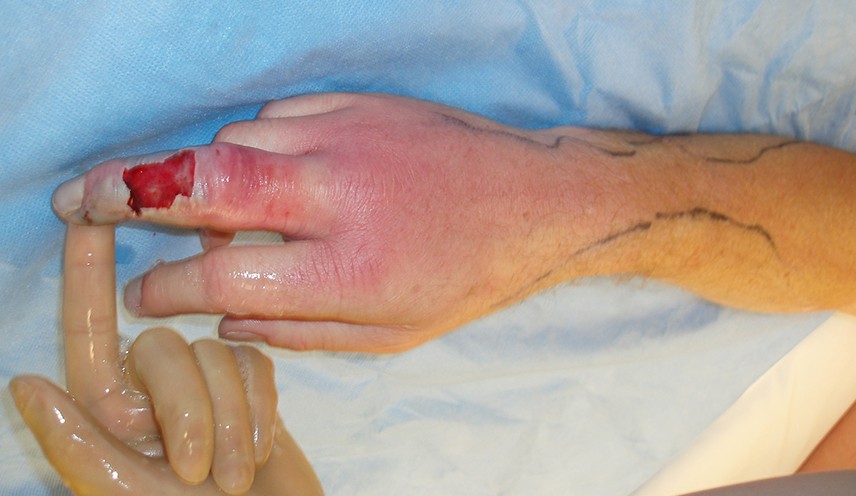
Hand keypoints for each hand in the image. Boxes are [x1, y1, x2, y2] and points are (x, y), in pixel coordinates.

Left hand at [10, 224, 322, 494]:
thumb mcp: (123, 491)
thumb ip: (74, 443)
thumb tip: (22, 384)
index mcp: (108, 410)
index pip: (90, 327)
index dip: (87, 271)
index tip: (86, 213)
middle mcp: (152, 388)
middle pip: (167, 346)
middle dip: (190, 409)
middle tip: (199, 473)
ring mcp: (204, 384)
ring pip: (217, 353)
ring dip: (229, 418)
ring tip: (232, 474)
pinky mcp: (251, 384)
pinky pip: (255, 364)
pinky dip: (259, 409)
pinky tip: (256, 448)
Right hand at [52, 93, 573, 351]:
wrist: (534, 200)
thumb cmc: (464, 278)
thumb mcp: (387, 334)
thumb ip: (295, 329)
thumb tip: (219, 314)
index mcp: (346, 269)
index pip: (218, 276)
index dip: (164, 289)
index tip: (142, 294)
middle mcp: (337, 195)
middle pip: (204, 180)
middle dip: (128, 191)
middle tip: (83, 200)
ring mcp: (345, 137)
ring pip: (234, 143)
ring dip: (211, 179)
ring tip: (230, 214)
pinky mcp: (355, 104)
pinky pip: (273, 119)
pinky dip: (257, 149)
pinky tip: (280, 176)